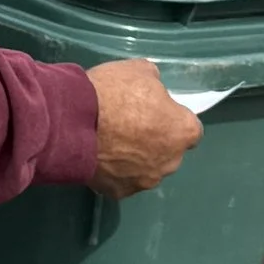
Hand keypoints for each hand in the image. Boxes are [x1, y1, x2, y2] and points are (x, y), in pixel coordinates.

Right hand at [88, 60, 204, 196]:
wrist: (73, 122)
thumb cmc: (113, 93)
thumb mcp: (140, 71)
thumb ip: (155, 84)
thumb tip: (154, 89)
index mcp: (183, 131)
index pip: (189, 129)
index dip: (172, 120)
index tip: (156, 113)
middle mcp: (171, 162)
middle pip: (169, 152)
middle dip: (155, 142)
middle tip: (131, 127)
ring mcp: (145, 180)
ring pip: (147, 169)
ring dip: (136, 159)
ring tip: (111, 144)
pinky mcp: (120, 192)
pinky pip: (122, 181)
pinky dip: (114, 173)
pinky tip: (99, 158)